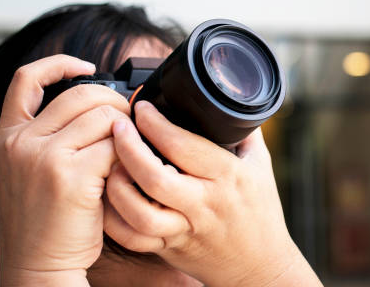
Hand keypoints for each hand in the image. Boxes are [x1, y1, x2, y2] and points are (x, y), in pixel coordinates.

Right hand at [0, 55, 130, 285]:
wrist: (38, 266)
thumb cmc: (47, 220)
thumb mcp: (33, 170)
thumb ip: (55, 135)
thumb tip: (104, 107)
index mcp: (8, 136)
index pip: (27, 79)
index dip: (58, 63)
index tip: (85, 66)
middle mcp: (20, 142)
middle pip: (83, 93)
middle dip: (115, 103)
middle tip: (126, 125)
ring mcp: (43, 157)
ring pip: (105, 117)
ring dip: (126, 133)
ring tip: (124, 155)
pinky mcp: (70, 176)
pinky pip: (116, 147)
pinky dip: (128, 157)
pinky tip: (123, 174)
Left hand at [104, 101, 322, 286]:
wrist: (261, 265)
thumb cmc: (261, 212)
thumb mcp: (261, 166)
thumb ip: (245, 133)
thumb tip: (227, 103)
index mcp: (228, 177)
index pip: (184, 146)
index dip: (156, 123)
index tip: (143, 108)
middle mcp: (204, 204)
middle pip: (154, 176)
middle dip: (128, 147)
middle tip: (117, 126)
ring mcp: (184, 229)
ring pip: (138, 212)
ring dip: (116, 184)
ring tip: (108, 162)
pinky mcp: (169, 248)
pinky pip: (132, 237)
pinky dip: (114, 217)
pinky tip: (109, 196)